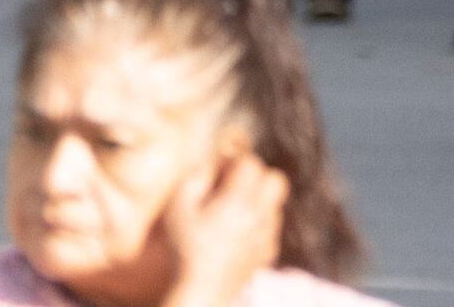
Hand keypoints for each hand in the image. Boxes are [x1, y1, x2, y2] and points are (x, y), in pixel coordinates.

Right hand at [155, 148, 288, 306]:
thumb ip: (194, 178)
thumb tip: (212, 164)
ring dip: (259, 201)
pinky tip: (238, 235)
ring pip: (276, 204)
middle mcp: (259, 214)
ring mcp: (266, 234)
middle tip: (235, 188)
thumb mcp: (177, 208)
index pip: (252, 163)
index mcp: (238, 200)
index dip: (235, 162)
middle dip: (257, 177)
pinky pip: (271, 228)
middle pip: (276, 179)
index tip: (220, 173)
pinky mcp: (267, 253)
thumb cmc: (185, 247)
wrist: (200, 291)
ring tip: (234, 212)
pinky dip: (259, 226)